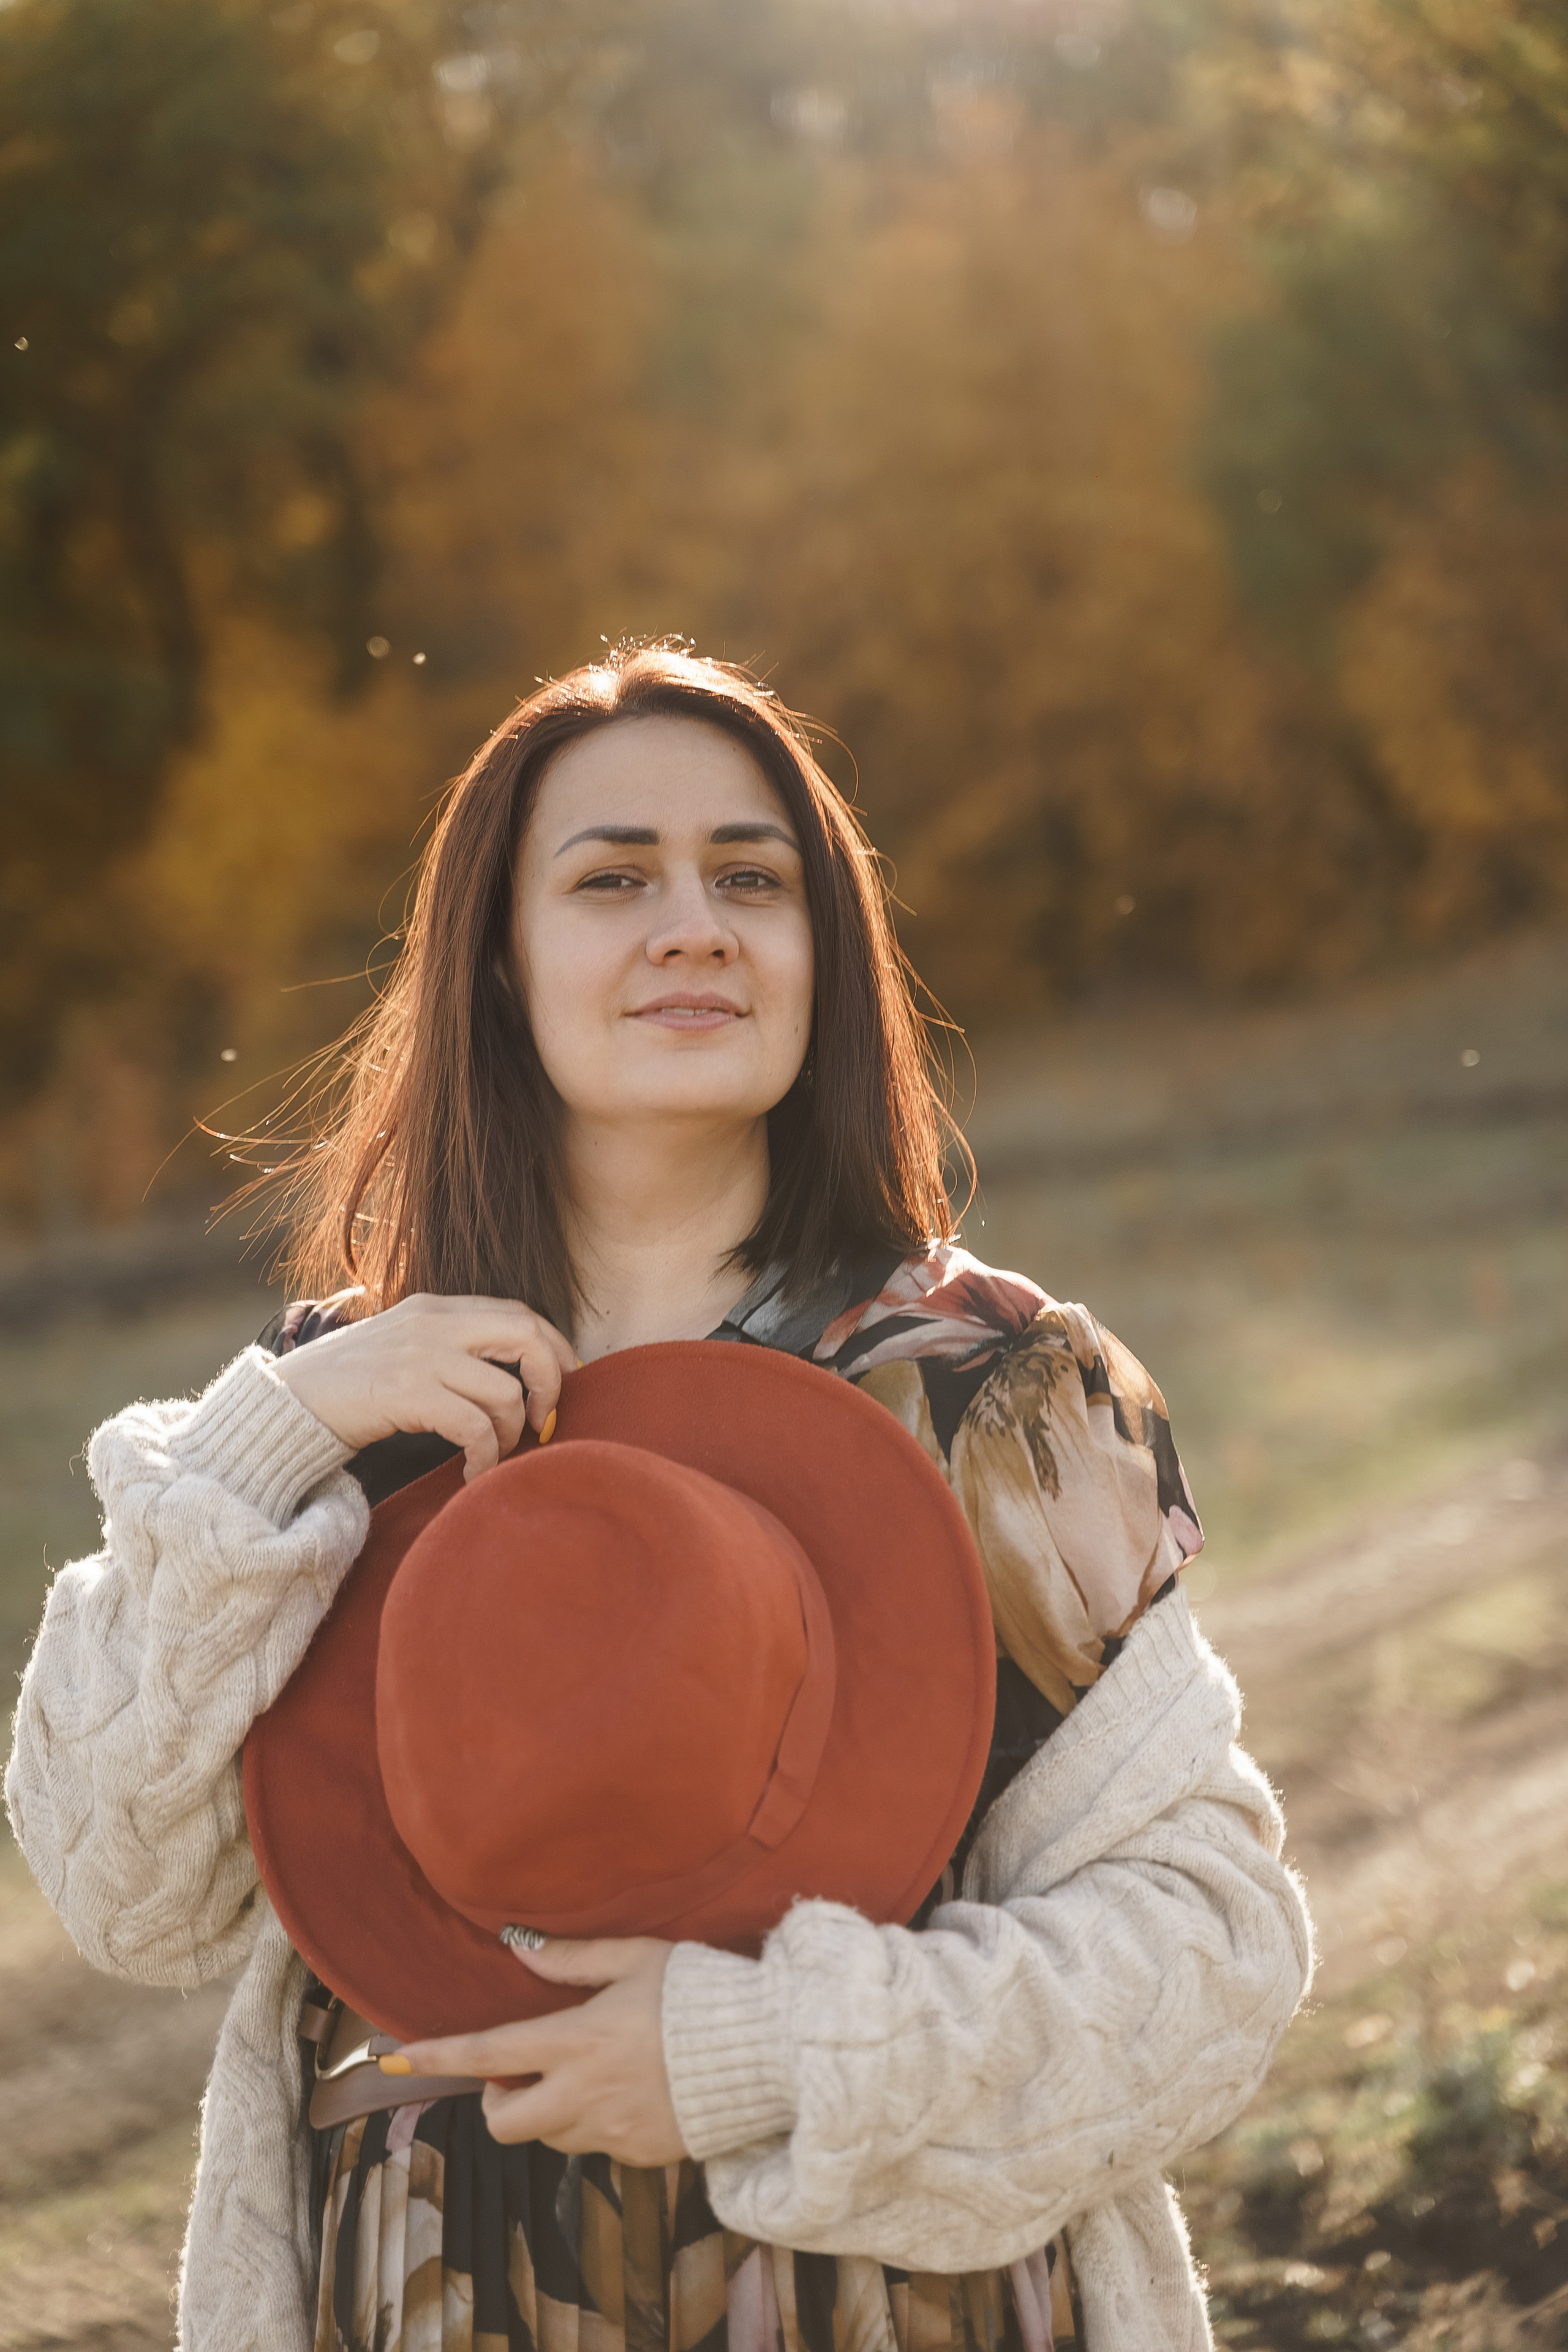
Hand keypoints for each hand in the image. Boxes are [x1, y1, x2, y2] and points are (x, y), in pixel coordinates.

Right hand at [271, 1293, 577, 1480]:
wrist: (287, 1403)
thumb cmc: (349, 1386)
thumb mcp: (404, 1348)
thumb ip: (451, 1348)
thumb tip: (513, 1379)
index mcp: (436, 1307)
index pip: (519, 1313)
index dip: (554, 1347)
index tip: (565, 1383)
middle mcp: (433, 1322)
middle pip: (527, 1335)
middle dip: (552, 1382)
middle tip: (545, 1421)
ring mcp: (420, 1355)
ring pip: (505, 1391)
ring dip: (512, 1432)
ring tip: (494, 1454)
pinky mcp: (406, 1393)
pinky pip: (474, 1427)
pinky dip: (485, 1456)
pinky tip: (473, 1474)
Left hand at [385, 1937, 685, 2162]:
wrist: (766, 2052)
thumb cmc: (701, 1991)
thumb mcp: (637, 1958)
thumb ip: (573, 1959)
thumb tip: (517, 1947)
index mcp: (578, 2040)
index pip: (489, 2051)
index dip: (438, 2055)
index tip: (396, 2056)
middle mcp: (584, 2095)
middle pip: (505, 2122)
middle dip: (500, 2100)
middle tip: (524, 2071)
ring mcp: (611, 2132)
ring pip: (550, 2135)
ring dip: (551, 2110)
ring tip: (594, 2073)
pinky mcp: (639, 2155)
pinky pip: (596, 2146)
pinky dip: (596, 2123)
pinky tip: (633, 2092)